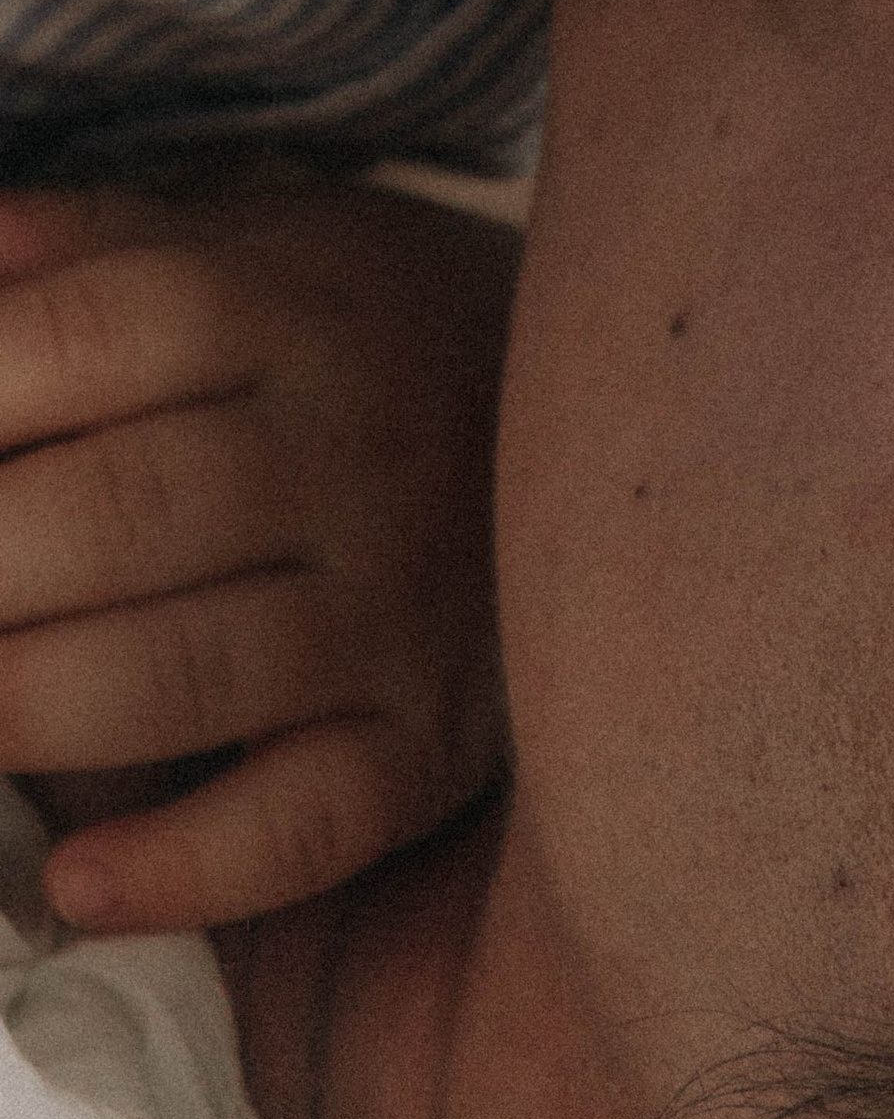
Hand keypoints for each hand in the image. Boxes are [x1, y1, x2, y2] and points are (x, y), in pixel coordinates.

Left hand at [0, 162, 515, 932]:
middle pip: (117, 511)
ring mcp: (399, 605)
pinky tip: (78, 875)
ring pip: (186, 676)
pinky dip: (184, 866)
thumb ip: (88, 249)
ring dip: (26, 706)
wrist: (611, 411)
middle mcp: (352, 453)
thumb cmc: (358, 335)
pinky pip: (305, 824)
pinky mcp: (431, 742)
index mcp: (284, 309)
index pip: (88, 335)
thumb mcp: (251, 243)